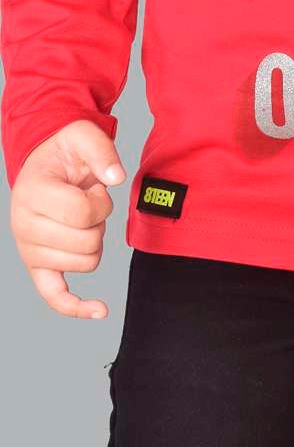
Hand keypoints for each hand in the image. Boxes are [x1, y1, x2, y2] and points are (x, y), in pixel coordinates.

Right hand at [9, 119, 125, 318]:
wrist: (45, 163)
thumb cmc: (64, 152)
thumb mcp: (83, 136)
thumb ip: (102, 151)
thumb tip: (116, 178)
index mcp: (32, 193)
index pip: (83, 213)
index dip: (101, 201)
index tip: (94, 187)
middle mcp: (23, 226)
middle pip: (87, 242)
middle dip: (100, 221)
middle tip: (87, 201)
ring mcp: (29, 250)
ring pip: (86, 262)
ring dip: (95, 239)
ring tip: (81, 216)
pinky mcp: (37, 266)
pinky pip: (55, 296)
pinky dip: (76, 306)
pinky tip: (100, 310)